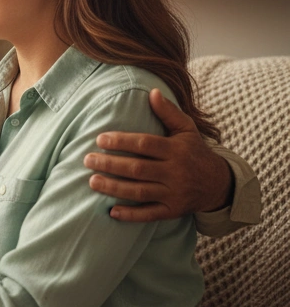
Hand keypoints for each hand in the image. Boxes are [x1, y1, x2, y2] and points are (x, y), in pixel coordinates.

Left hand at [85, 88, 233, 222]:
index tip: (100, 139)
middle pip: (138, 169)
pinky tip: (111, 212)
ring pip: (140, 192)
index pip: (145, 144)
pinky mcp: (173, 211)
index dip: (121, 141)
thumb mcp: (187, 130)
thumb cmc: (194, 152)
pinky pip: (150, 215)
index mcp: (176, 150)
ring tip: (92, 182)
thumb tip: (152, 91)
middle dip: (110, 165)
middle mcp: (176, 172)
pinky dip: (131, 215)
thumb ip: (169, 112)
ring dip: (114, 188)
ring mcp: (174, 193)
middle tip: (87, 160)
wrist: (219, 184)